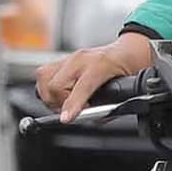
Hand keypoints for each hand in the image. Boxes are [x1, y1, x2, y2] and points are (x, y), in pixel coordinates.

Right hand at [36, 31, 155, 116]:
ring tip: (65, 102)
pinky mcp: (62, 59)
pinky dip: (48, 87)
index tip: (66, 119)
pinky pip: (44, 74)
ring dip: (50, 96)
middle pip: (55, 86)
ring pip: (44, 78)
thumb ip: (110, 109)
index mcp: (101, 65)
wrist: (126, 52)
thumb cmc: (127, 69)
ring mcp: (70, 57)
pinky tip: (60, 93)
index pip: (81, 88)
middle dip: (60, 104)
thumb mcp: (125, 91)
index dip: (72, 106)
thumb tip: (93, 119)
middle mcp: (81, 59)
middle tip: (73, 111)